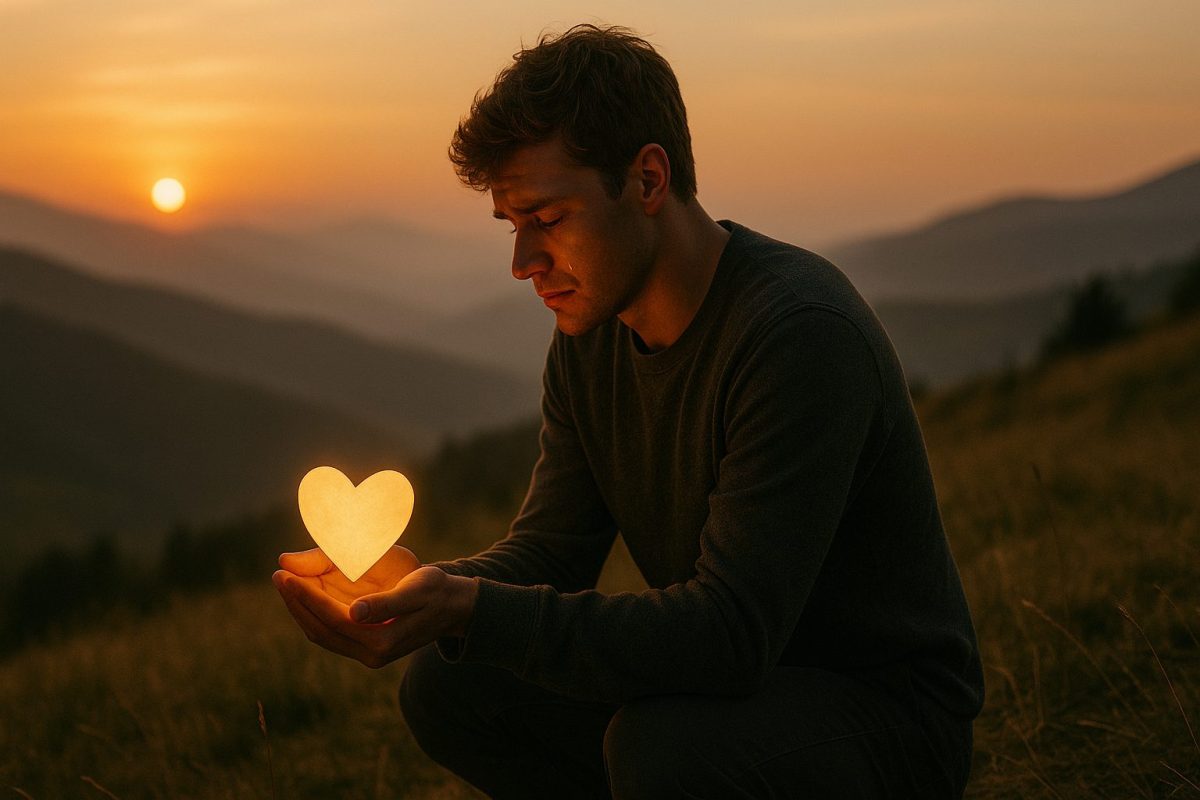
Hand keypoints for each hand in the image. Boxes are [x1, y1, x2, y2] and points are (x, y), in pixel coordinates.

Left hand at [272, 546, 479, 668]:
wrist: (453, 607)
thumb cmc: (437, 591)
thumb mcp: (418, 589)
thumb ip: (386, 603)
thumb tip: (354, 613)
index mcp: (382, 641)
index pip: (333, 619)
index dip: (307, 597)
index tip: (286, 575)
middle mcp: (372, 654)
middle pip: (320, 630)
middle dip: (296, 603)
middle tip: (278, 575)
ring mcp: (367, 653)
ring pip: (321, 633)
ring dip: (300, 609)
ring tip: (285, 581)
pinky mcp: (364, 646)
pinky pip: (329, 632)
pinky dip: (312, 613)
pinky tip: (303, 594)